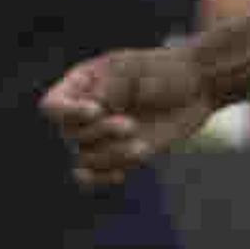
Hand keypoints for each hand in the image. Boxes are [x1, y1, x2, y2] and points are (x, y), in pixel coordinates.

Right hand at [43, 45, 215, 185]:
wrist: (196, 88)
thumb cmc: (163, 70)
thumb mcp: (133, 70)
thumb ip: (108, 86)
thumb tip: (91, 109)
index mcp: (81, 85)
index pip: (53, 106)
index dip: (68, 113)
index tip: (96, 110)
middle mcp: (84, 113)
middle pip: (70, 134)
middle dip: (101, 133)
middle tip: (131, 124)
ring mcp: (101, 137)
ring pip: (85, 158)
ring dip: (112, 155)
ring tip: (141, 146)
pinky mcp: (118, 156)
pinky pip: (96, 176)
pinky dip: (102, 179)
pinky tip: (120, 175)